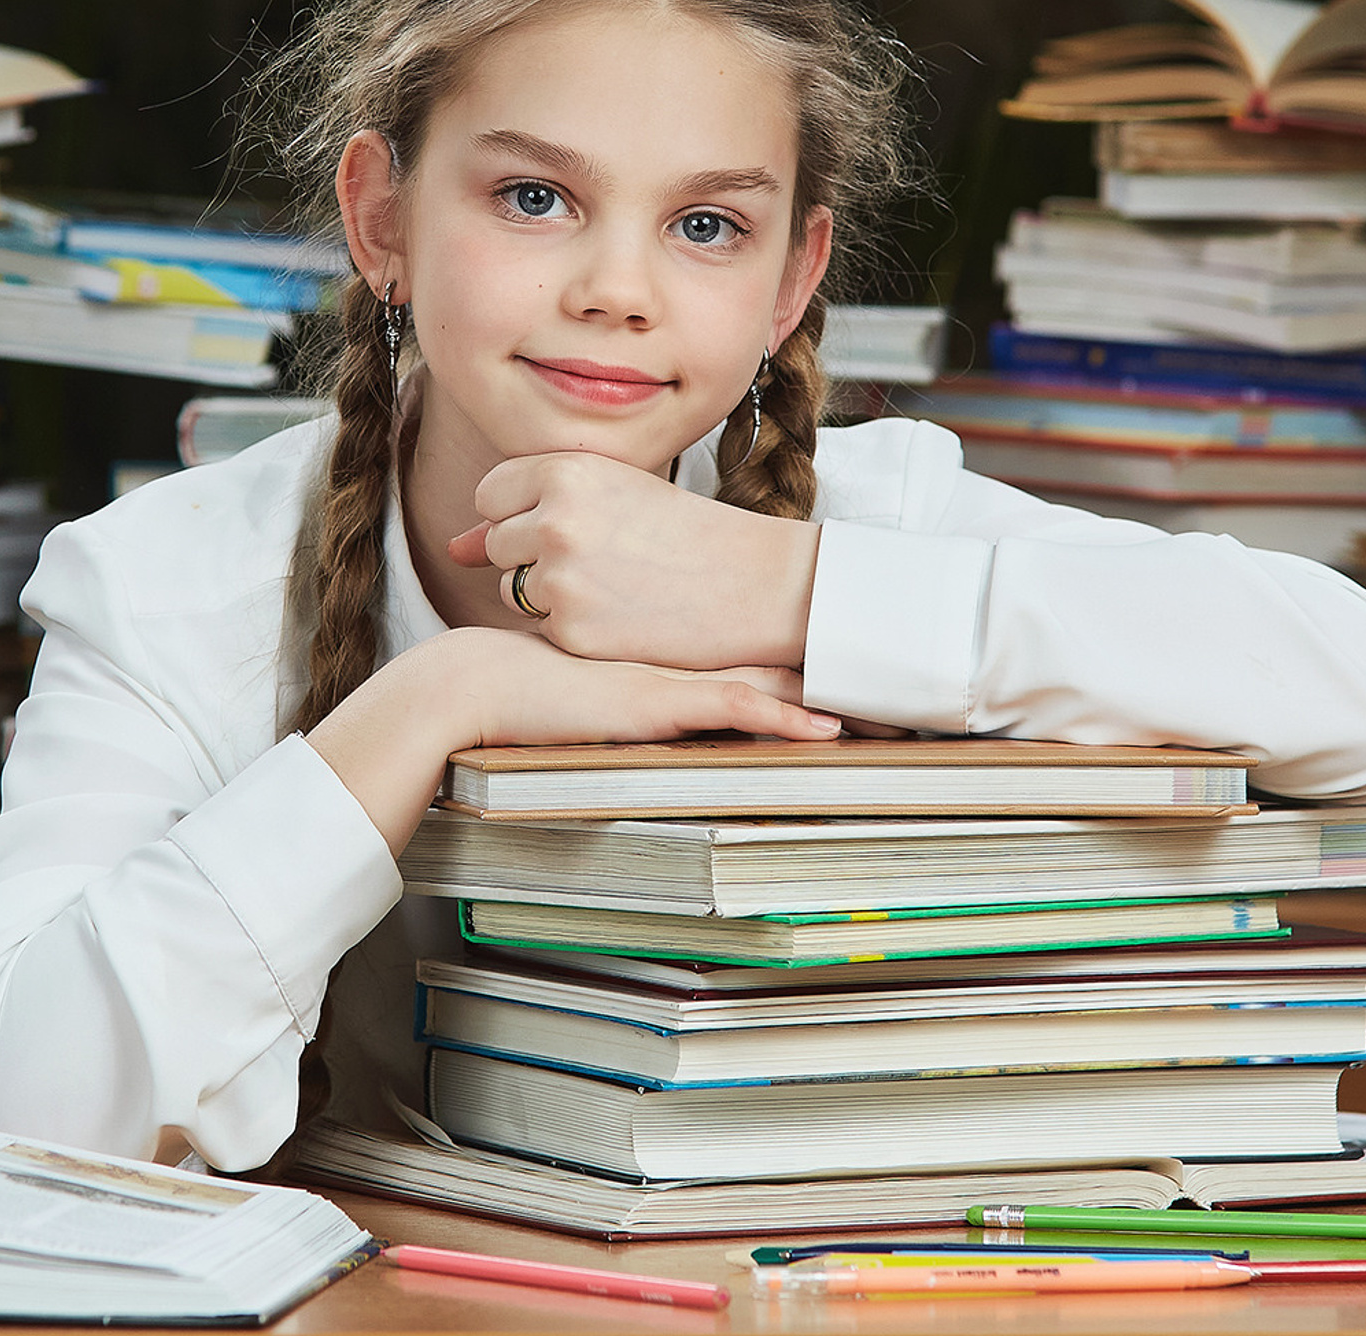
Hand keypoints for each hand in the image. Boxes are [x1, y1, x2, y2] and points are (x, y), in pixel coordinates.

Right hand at [306, 625, 837, 852]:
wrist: (474, 685)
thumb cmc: (514, 682)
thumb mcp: (578, 674)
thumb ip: (612, 676)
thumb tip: (630, 680)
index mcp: (662, 647)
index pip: (741, 634)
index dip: (794, 637)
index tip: (848, 644)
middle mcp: (672, 653)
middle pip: (767, 645)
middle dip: (828, 655)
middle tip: (891, 665)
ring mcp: (669, 675)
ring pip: (765, 675)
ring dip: (824, 691)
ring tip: (885, 709)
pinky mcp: (657, 704)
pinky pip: (735, 709)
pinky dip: (784, 720)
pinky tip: (827, 731)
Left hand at [447, 451, 820, 671]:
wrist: (755, 582)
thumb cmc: (687, 532)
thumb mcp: (611, 497)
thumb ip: (528, 513)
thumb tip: (454, 548)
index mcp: (565, 470)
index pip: (491, 494)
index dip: (523, 513)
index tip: (567, 524)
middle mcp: (554, 519)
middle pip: (499, 545)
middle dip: (534, 556)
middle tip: (602, 558)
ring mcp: (561, 579)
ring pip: (514, 590)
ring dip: (550, 594)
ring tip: (616, 584)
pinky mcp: (574, 631)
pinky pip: (542, 630)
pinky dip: (574, 629)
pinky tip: (623, 616)